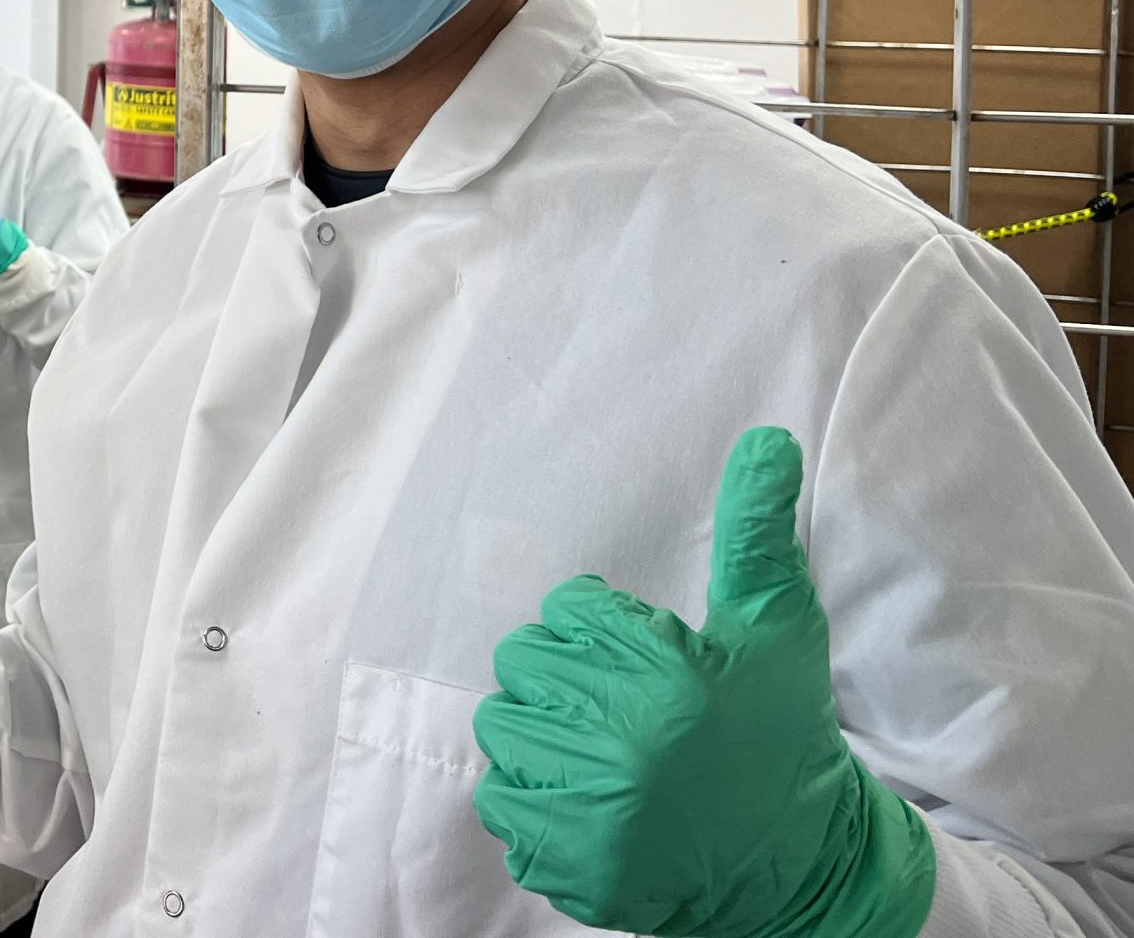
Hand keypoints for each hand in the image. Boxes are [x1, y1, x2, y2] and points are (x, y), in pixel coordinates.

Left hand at [473, 428, 936, 937]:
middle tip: (621, 705)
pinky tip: (590, 801)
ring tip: (605, 752)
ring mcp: (590, 812)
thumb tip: (765, 440)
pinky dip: (533, 801)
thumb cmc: (784, 734)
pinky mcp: (569, 864)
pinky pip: (501, 805)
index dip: (603, 629)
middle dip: (564, 677)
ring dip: (542, 736)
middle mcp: (620, 745)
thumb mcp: (778, 628)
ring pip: (503, 731)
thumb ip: (756, 531)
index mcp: (664, 678)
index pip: (566, 609)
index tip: (646, 661)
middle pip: (522, 666)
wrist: (804, 866)